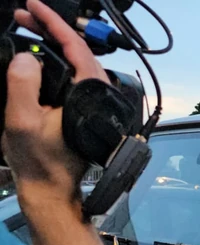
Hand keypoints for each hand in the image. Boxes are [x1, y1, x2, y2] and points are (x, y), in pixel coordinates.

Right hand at [2, 0, 109, 214]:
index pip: (76, 48)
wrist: (50, 189)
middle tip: (23, 14)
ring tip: (26, 27)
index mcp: (89, 96)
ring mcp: (91, 102)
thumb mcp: (21, 121)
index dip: (54, 22)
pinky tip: (36, 55)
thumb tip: (26, 58)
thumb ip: (22, 85)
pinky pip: (70, 75)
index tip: (34, 5)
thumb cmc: (39, 161)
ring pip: (74, 62)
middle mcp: (96, 97)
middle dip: (49, 28)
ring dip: (51, 43)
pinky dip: (54, 59)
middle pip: (77, 51)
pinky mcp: (83, 108)